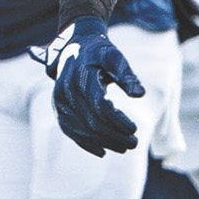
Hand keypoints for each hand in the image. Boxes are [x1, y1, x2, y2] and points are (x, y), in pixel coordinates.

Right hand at [46, 17, 144, 156]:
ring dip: (103, 142)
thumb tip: (140, 94)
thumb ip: (127, 75)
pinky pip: (69, 130)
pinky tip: (102, 151)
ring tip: (124, 148)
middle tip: (135, 143)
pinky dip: (85, 143)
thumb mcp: (115, 57)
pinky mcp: (59, 108)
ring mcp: (60, 101)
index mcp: (81, 78)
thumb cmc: (99, 52)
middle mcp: (66, 91)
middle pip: (91, 122)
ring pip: (81, 130)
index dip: (118, 121)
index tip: (135, 129)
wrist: (74, 47)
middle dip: (114, 136)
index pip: (100, 106)